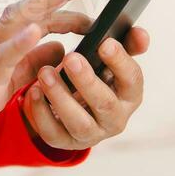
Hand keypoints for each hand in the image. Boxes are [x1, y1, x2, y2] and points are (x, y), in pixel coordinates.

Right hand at [0, 0, 99, 152]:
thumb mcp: (13, 75)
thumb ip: (35, 60)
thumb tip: (61, 48)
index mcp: (5, 38)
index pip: (40, 16)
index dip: (68, 11)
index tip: (95, 11)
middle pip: (31, 6)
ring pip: (16, 18)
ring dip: (44, 0)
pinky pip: (2, 55)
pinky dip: (20, 41)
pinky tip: (37, 31)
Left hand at [21, 26, 149, 151]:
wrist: (76, 106)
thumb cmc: (96, 76)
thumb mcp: (110, 60)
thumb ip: (126, 44)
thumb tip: (141, 33)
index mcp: (129, 95)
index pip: (133, 79)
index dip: (120, 62)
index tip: (104, 42)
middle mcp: (115, 119)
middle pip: (105, 103)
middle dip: (88, 81)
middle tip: (71, 58)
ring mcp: (91, 134)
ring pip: (79, 122)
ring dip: (61, 97)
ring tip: (45, 73)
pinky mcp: (65, 142)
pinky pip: (53, 133)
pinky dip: (42, 113)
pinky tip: (33, 92)